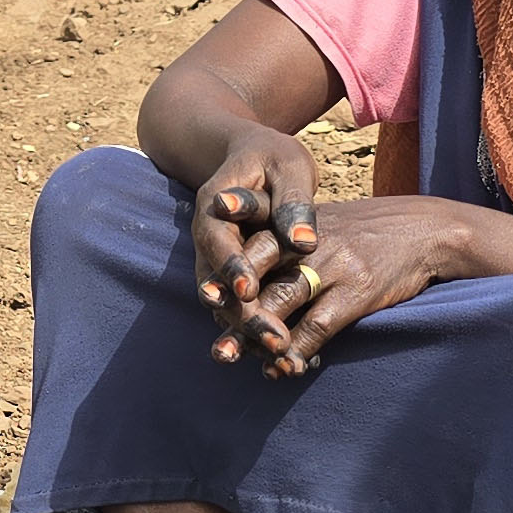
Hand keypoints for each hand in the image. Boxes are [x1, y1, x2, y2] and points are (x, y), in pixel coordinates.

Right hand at [184, 132, 318, 350]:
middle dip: (243, 316)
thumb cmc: (271, 156)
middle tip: (275, 343)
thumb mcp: (288, 167)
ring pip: (223, 301)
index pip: (219, 242)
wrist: (244, 153)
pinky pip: (233, 304)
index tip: (250, 293)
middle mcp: (207, 237)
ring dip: (246, 332)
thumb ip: (294, 203)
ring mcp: (214, 257)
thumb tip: (305, 241)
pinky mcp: (229, 273)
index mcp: (215, 205)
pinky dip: (251, 328)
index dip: (232, 268)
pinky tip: (279, 354)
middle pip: (217, 283)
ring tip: (276, 360)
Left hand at [225, 197, 472, 377]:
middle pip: (252, 276)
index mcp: (293, 220)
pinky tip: (284, 368)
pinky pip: (316, 326)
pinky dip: (296, 351)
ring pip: (278, 304)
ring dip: (254, 337)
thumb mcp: (322, 222)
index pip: (243, 244)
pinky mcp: (357, 290)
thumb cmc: (367, 232)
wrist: (427, 230)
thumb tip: (245, 282)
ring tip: (237, 358)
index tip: (206, 302)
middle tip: (216, 340)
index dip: (222, 276)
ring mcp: (331, 263)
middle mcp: (305, 238)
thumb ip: (285, 242)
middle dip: (229, 311)